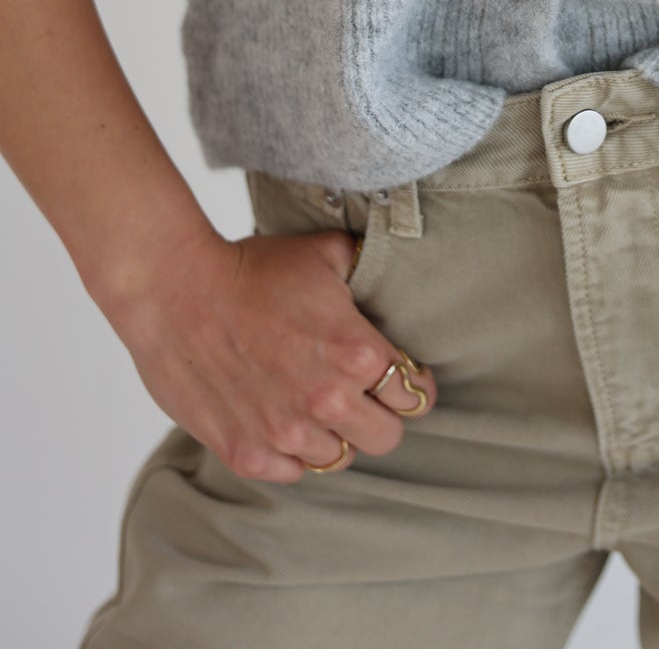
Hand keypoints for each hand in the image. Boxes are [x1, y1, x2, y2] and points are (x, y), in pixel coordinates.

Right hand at [105, 225, 437, 481]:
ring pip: (339, 458)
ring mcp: (285, 433)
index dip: (411, 384)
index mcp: (357, 352)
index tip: (397, 376)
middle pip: (386, 437)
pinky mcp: (246, 454)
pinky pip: (292, 472)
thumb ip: (366, 268)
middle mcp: (328, 400)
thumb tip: (388, 271)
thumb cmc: (249, 269)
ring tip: (315, 403)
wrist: (175, 292)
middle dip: (381, 415)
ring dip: (334, 433)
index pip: (415, 395)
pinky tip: (282, 419)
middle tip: (362, 395)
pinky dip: (292, 452)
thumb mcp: (324, 253)